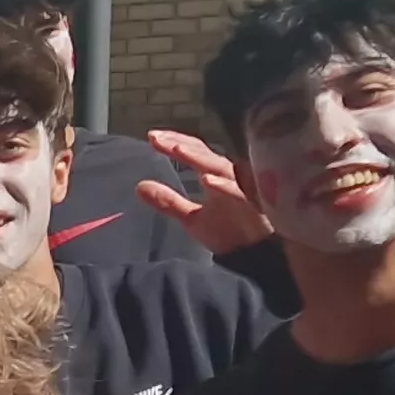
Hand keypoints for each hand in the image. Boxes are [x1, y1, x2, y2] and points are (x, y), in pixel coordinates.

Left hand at [139, 129, 273, 251]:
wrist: (254, 258)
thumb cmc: (230, 232)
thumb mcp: (191, 218)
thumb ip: (168, 202)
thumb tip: (139, 186)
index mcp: (217, 176)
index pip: (196, 151)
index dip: (175, 142)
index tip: (151, 136)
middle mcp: (231, 177)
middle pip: (206, 154)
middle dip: (182, 144)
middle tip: (157, 137)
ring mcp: (243, 189)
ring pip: (222, 168)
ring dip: (200, 158)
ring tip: (177, 150)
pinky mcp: (254, 206)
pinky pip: (240, 193)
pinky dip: (223, 185)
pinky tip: (207, 180)